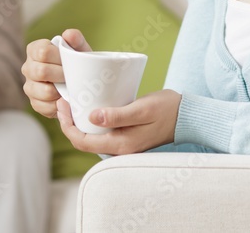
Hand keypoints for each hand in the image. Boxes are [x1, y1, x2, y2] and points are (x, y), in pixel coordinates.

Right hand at [21, 28, 91, 118]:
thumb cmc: (77, 63)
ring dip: (61, 91)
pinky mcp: (34, 102)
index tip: (70, 62)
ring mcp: (29, 86)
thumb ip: (76, 39)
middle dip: (61, 75)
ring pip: (44, 91)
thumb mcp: (80, 50)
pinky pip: (45, 106)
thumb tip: (68, 34)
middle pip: (41, 71)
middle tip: (73, 76)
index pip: (43, 52)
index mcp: (35, 49)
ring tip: (70, 88)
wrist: (81, 83)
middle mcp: (28, 67)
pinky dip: (59, 105)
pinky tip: (65, 99)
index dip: (59, 58)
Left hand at [56, 89, 181, 154]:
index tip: (62, 104)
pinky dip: (90, 122)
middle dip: (69, 123)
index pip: (82, 141)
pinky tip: (88, 108)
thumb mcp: (142, 109)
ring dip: (78, 122)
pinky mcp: (125, 137)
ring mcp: (122, 145)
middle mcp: (119, 149)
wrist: (187, 116)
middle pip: (84, 141)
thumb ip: (117, 115)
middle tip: (63, 100)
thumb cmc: (166, 109)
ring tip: (72, 102)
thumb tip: (91, 118)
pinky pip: (101, 134)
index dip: (67, 125)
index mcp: (121, 145)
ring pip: (91, 138)